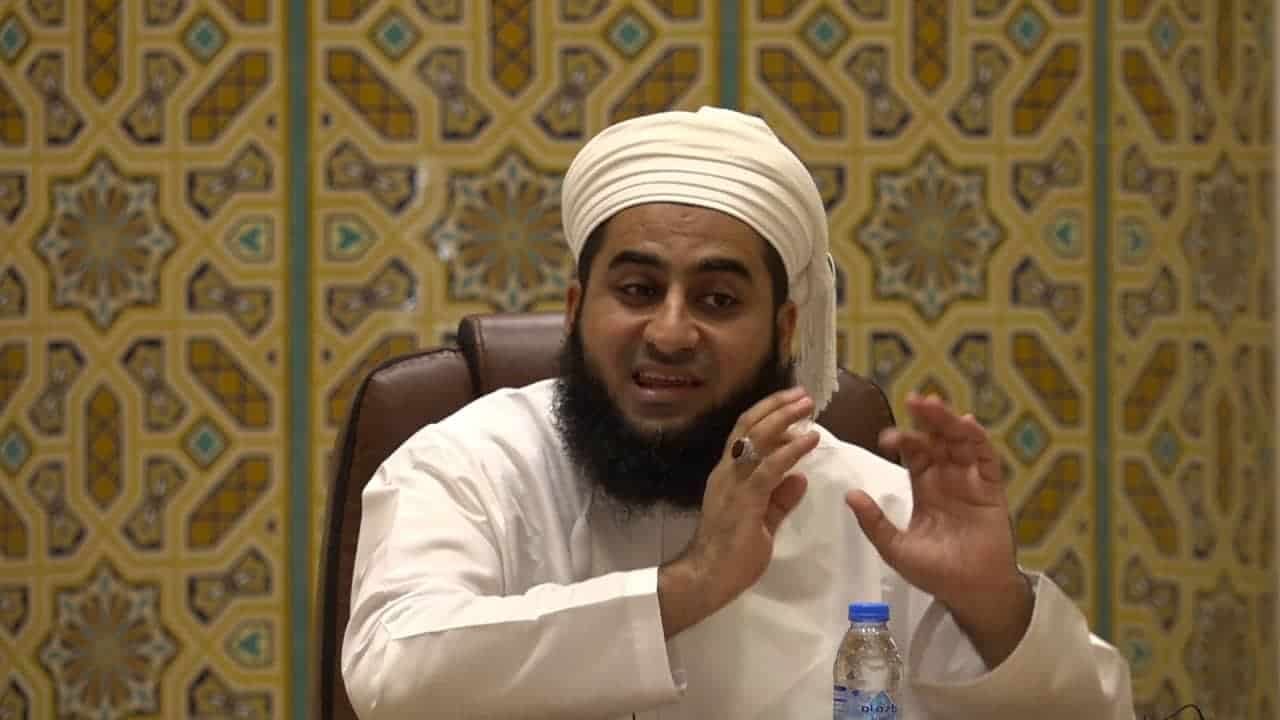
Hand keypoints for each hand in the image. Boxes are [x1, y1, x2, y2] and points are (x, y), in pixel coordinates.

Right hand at [658, 386, 819, 637]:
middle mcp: (726, 472)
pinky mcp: (745, 500)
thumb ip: (779, 499)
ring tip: (807, 406)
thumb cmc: (731, 554)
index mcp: (727, 474)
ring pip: (758, 439)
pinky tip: (809, 439)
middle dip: (777, 407)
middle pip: (750, 426)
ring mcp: (733, 484)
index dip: (768, 413)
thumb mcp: (762, 521)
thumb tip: (799, 477)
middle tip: (803, 395)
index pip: (744, 433)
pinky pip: (769, 468)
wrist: (706, 577)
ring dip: (785, 419)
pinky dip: (791, 450)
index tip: (791, 401)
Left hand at [846, 392, 1032, 666]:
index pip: (914, 454)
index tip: (887, 437)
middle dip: (926, 419)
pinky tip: (966, 424)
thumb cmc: (935, 572)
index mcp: (925, 488)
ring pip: (960, 442)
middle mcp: (948, 478)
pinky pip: (985, 458)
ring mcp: (970, 481)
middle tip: (913, 400)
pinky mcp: (991, 489)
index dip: (903, 439)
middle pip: (937, 439)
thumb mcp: (896, 548)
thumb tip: (850, 495)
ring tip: (934, 405)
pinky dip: (977, 439)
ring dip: (947, 422)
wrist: (970, 593)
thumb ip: (874, 522)